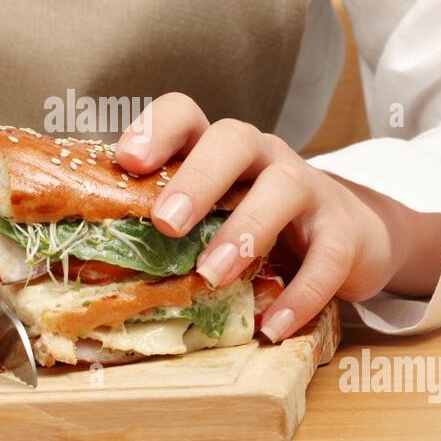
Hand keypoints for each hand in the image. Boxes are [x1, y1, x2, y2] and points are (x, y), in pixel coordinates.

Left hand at [114, 93, 440, 341]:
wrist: (350, 237)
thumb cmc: (259, 225)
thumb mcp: (214, 216)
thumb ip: (170, 225)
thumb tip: (91, 265)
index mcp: (219, 151)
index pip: (187, 115)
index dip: (156, 129)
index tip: (127, 160)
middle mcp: (263, 158)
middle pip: (233, 140)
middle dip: (198, 178)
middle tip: (166, 222)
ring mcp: (308, 189)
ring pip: (284, 188)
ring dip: (246, 229)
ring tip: (214, 272)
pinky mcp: (345, 232)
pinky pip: (330, 256)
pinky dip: (303, 292)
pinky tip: (275, 325)